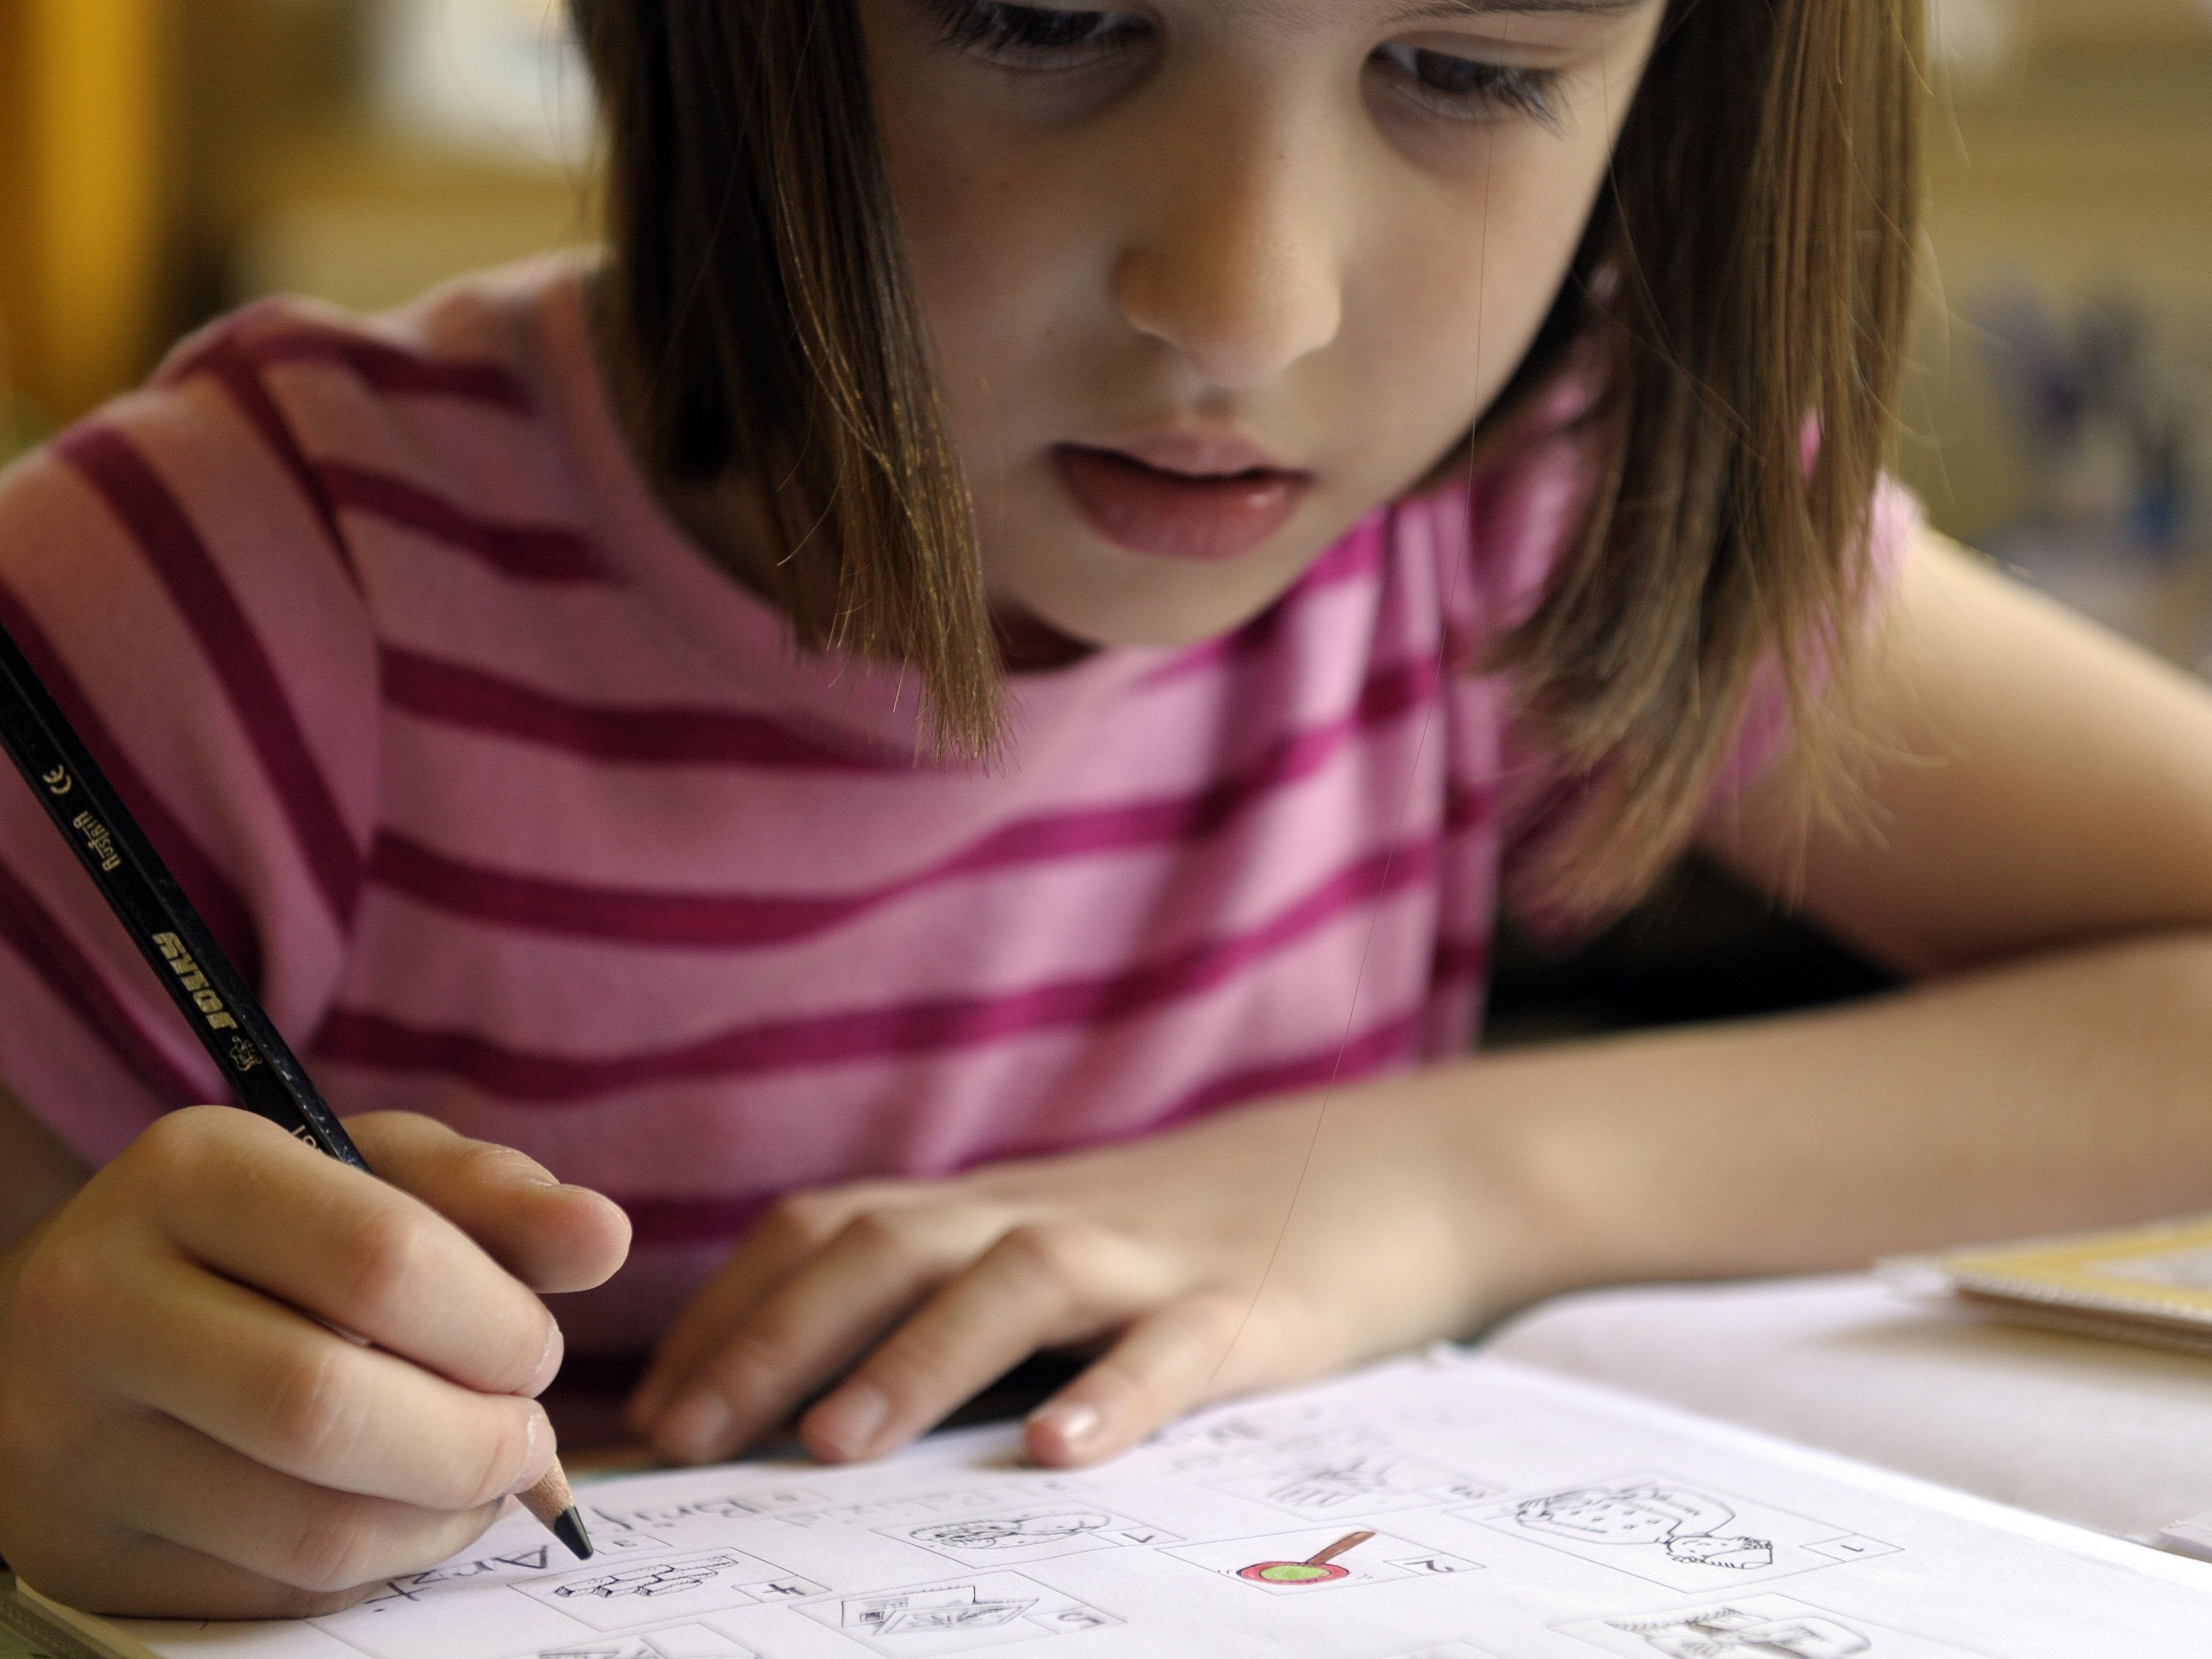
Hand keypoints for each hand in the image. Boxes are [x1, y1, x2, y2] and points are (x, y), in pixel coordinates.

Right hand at [0, 1108, 629, 1617]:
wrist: (76, 1320)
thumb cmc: (264, 1231)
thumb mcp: (374, 1170)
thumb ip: (491, 1195)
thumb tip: (604, 1237)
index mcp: (188, 1173)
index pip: (382, 1260)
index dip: (498, 1323)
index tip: (540, 1347)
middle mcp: (100, 1303)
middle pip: (329, 1408)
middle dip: (478, 1440)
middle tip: (531, 1435)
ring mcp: (73, 1443)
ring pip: (310, 1526)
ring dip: (444, 1516)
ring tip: (487, 1474)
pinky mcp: (86, 1554)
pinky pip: (278, 1591)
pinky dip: (384, 1563)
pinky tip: (409, 1512)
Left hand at [627, 1077, 1502, 1468]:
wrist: (1384, 1171)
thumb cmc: (1183, 1239)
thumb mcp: (1055, 1248)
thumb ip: (948, 1302)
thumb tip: (797, 1406)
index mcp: (988, 1207)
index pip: (828, 1229)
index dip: (730, 1310)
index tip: (649, 1409)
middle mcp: (1047, 1213)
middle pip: (889, 1241)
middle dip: (775, 1335)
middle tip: (687, 1438)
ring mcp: (1151, 1255)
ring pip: (1018, 1277)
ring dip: (917, 1356)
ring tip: (835, 1447)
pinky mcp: (1254, 1307)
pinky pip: (1177, 1345)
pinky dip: (1116, 1392)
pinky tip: (1059, 1453)